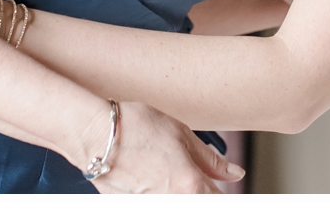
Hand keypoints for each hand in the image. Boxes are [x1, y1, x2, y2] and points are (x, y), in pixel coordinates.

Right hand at [90, 101, 243, 193]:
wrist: (94, 134)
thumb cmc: (135, 127)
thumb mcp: (182, 134)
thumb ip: (211, 160)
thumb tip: (235, 173)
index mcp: (191, 186)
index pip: (220, 202)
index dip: (220, 193)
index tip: (217, 187)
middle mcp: (172, 203)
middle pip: (199, 204)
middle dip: (199, 192)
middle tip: (186, 173)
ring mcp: (150, 207)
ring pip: (178, 203)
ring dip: (179, 192)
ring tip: (163, 172)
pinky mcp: (131, 208)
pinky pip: (155, 202)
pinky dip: (158, 192)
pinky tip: (149, 178)